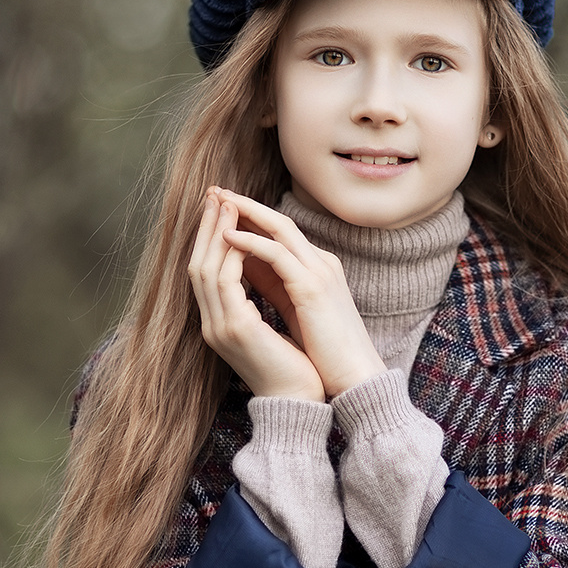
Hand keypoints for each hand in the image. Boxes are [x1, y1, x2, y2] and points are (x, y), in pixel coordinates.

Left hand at [211, 189, 387, 398]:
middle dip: (244, 204)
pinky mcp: (313, 286)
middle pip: (278, 221)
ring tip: (217, 201)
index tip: (219, 208)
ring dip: (245, 212)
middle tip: (213, 190)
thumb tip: (240, 266)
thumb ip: (271, 283)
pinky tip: (226, 236)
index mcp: (317, 268)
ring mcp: (319, 271)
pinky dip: (250, 242)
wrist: (354, 378)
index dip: (249, 217)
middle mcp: (321, 262)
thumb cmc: (324, 351)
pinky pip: (277, 253)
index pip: (279, 232)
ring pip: (279, 227)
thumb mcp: (293, 308)